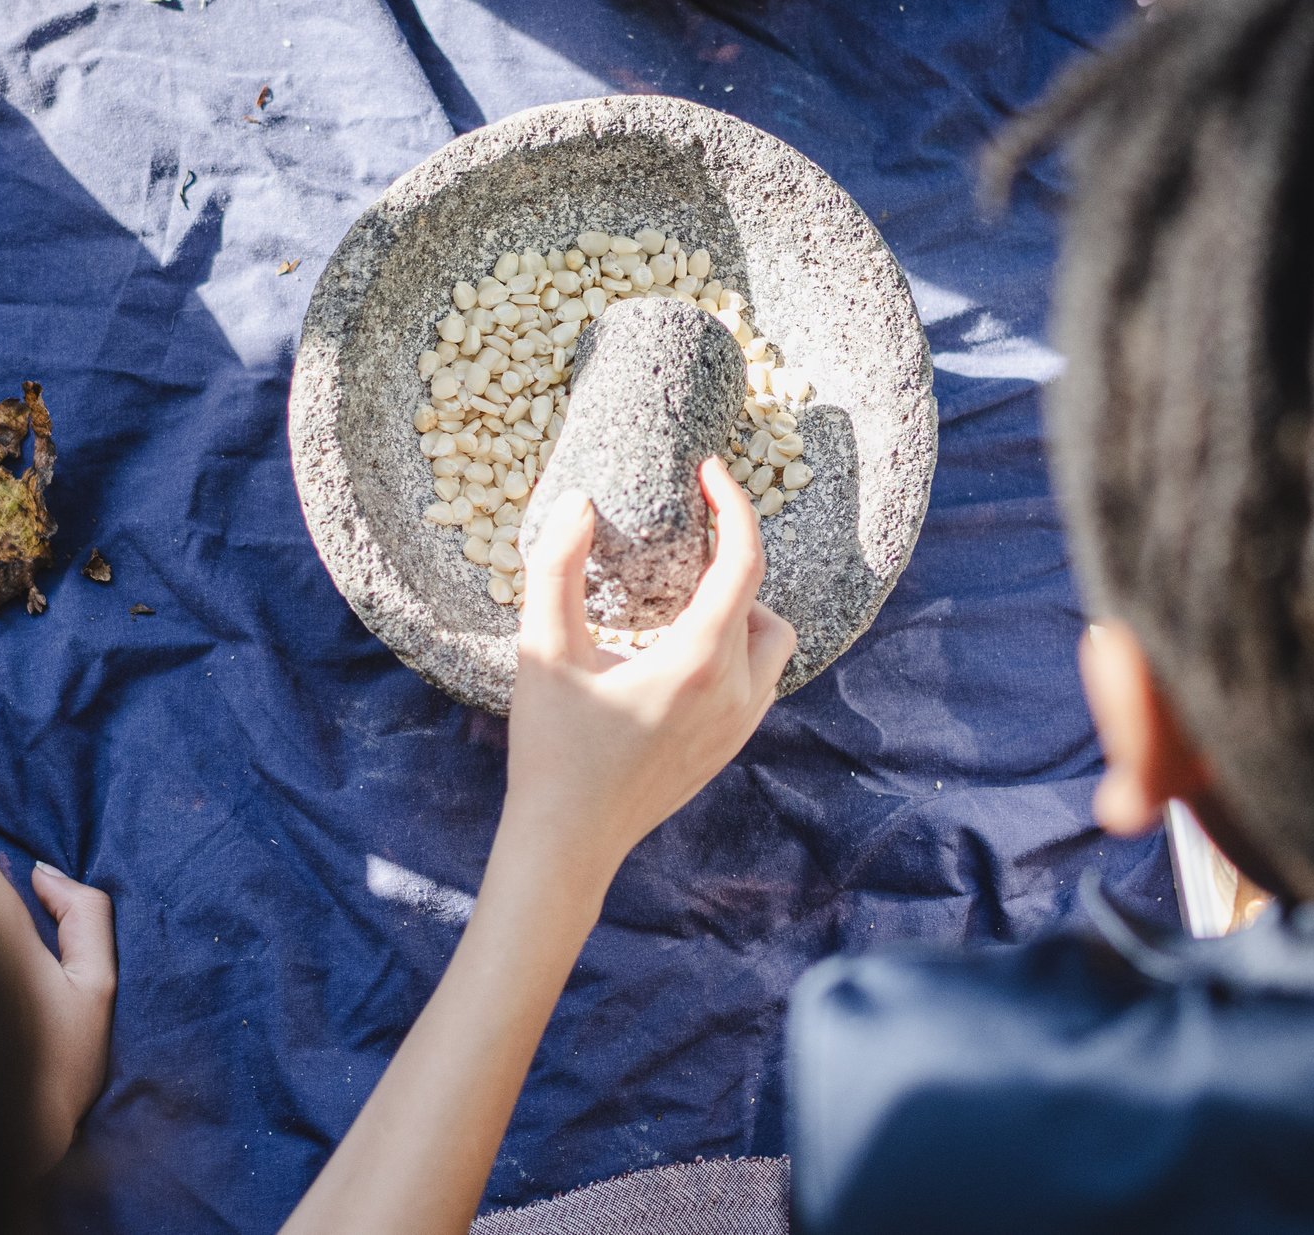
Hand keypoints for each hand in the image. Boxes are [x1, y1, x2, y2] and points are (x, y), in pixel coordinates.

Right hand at [499, 463, 797, 893]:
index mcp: (699, 662)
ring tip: (683, 598)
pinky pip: (757, 684)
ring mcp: (738, 729)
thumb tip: (580, 502)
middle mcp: (735, 695)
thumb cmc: (552, 747)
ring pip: (771, 649)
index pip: (744, 563)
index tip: (710, 473)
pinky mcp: (728, 751)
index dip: (733, 506)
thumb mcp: (542, 650)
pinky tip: (682, 650)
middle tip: (687, 542)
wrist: (568, 841)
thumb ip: (556, 567)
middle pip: (765, 604)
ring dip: (740, 612)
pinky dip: (735, 652)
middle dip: (735, 563)